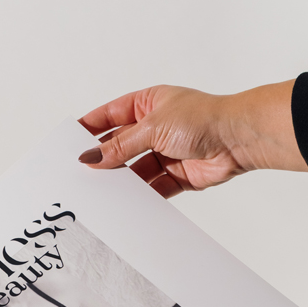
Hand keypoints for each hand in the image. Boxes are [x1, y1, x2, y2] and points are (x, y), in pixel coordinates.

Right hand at [78, 81, 307, 197]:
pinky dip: (141, 195)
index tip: (69, 142)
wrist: (238, 139)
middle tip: (80, 172)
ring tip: (101, 191)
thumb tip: (93, 157)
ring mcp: (166, 152)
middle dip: (103, 159)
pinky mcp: (177, 175)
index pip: (110, 116)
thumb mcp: (152, 127)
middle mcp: (155, 127)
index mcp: (148, 104)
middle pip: (120, 145)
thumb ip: (121, 145)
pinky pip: (152, 187)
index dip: (89, 128)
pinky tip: (127, 202)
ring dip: (121, 180)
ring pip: (135, 169)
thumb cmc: (202, 119)